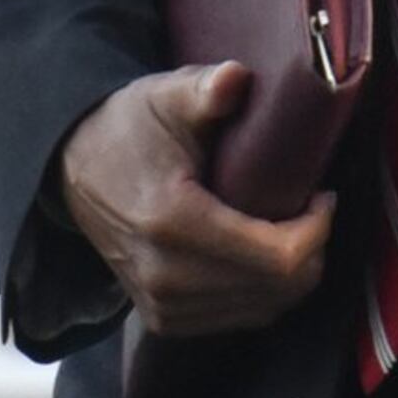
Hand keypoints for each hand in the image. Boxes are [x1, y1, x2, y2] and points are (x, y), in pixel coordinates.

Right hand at [53, 63, 333, 336]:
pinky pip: (239, 319)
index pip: (278, 257)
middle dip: (311, 248)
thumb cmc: (131, 128)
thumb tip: (237, 77)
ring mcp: (162, 307)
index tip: (321, 193)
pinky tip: (263, 253)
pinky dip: (264, 291)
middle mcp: (166, 277)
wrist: (76, 169)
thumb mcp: (167, 96)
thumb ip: (206, 89)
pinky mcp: (163, 320)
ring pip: (264, 309)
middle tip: (310, 208)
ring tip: (290, 226)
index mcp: (173, 223)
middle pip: (279, 288)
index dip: (317, 229)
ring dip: (291, 272)